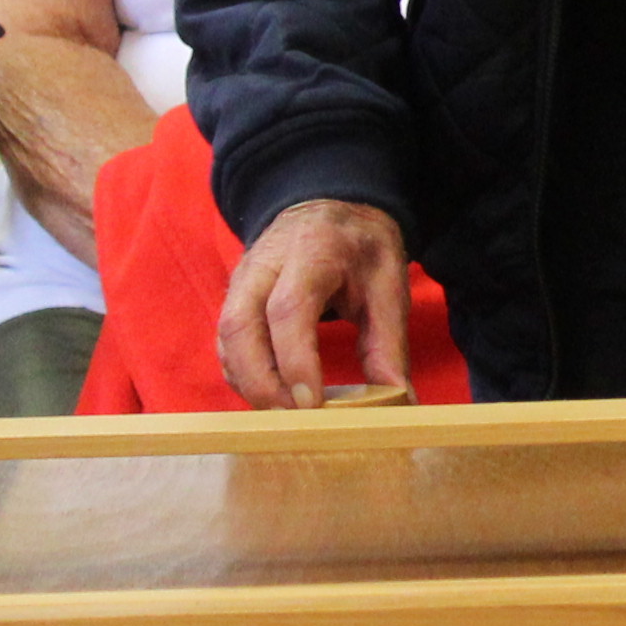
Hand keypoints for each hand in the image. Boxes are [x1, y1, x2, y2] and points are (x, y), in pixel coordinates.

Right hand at [214, 199, 409, 405]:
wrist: (331, 207)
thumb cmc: (361, 248)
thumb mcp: (389, 285)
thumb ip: (389, 343)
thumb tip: (399, 399)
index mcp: (312, 252)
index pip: (289, 309)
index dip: (295, 359)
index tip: (312, 402)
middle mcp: (264, 265)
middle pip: (240, 325)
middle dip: (260, 380)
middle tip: (293, 419)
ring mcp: (241, 281)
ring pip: (226, 338)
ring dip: (248, 382)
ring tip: (285, 416)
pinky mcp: (233, 299)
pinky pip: (226, 344)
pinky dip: (242, 375)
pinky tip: (271, 397)